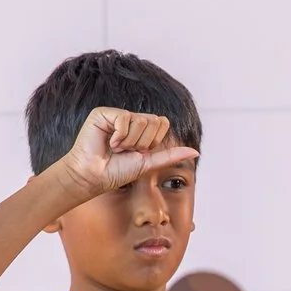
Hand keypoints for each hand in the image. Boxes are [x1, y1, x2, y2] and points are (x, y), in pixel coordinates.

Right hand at [54, 107, 197, 197]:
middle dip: (143, 142)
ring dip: (130, 141)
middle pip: (154, 121)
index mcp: (143, 130)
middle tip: (126, 151)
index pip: (163, 124)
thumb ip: (171, 156)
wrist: (94, 176)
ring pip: (141, 120)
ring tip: (116, 148)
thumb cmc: (117, 172)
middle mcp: (131, 120)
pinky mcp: (104, 113)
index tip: (139, 153)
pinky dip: (120, 135)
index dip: (154, 141)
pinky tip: (109, 142)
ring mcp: (117, 115)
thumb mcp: (149, 163)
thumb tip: (196, 151)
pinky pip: (125, 118)